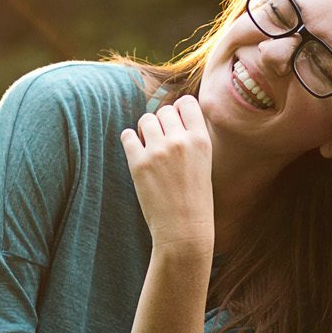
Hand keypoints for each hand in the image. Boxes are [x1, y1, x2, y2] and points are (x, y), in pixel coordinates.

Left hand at [119, 95, 214, 255]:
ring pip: (145, 119)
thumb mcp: (203, 162)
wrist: (184, 229)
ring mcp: (158, 151)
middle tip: (161, 140)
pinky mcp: (138, 163)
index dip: (179, 110)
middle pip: (164, 110)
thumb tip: (172, 114)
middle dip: (161, 122)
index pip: (187, 103)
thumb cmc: (195, 198)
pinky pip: (127, 136)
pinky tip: (136, 150)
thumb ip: (191, 138)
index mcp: (201, 140)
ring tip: (149, 146)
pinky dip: (130, 140)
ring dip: (145, 129)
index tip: (176, 122)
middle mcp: (180, 141)